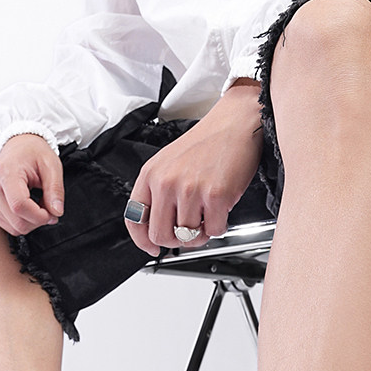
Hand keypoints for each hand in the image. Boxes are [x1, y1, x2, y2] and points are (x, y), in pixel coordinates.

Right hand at [0, 133, 63, 235]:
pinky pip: (9, 226)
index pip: (20, 206)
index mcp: (7, 174)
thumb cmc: (34, 153)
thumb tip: (57, 212)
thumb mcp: (52, 165)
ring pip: (14, 228)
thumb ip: (56, 189)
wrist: (16, 146)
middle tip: (49, 208)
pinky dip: (23, 222)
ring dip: (32, 223)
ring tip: (38, 205)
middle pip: (18, 222)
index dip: (39, 216)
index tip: (52, 212)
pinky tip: (29, 208)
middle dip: (39, 221)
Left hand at [125, 79, 262, 255]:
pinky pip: (214, 231)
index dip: (143, 240)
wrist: (236, 123)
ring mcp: (190, 189)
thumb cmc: (208, 143)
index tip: (152, 248)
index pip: (134, 219)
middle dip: (177, 240)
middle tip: (189, 231)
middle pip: (161, 236)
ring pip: (188, 237)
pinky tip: (221, 208)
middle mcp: (167, 182)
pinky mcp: (215, 195)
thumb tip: (160, 228)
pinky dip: (220, 226)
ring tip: (208, 214)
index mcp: (151, 174)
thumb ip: (160, 193)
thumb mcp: (171, 163)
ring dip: (202, 233)